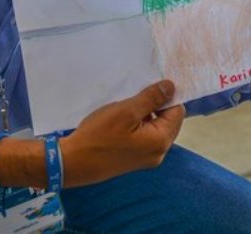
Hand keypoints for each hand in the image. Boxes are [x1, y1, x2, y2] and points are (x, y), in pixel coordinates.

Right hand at [58, 80, 183, 187]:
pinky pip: (144, 136)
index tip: (149, 87)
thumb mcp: (127, 111)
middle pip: (168, 120)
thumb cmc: (99, 136)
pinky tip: (120, 121)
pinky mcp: (134, 159)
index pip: (177, 111)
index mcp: (161, 141)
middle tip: (134, 97)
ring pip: (155, 127)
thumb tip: (171, 87)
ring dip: (144, 114)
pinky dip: (136, 125)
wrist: (73, 163)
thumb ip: (152, 98)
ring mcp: (146, 158)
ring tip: (124, 108)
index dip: (166, 96)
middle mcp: (158, 152)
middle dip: (155, 106)